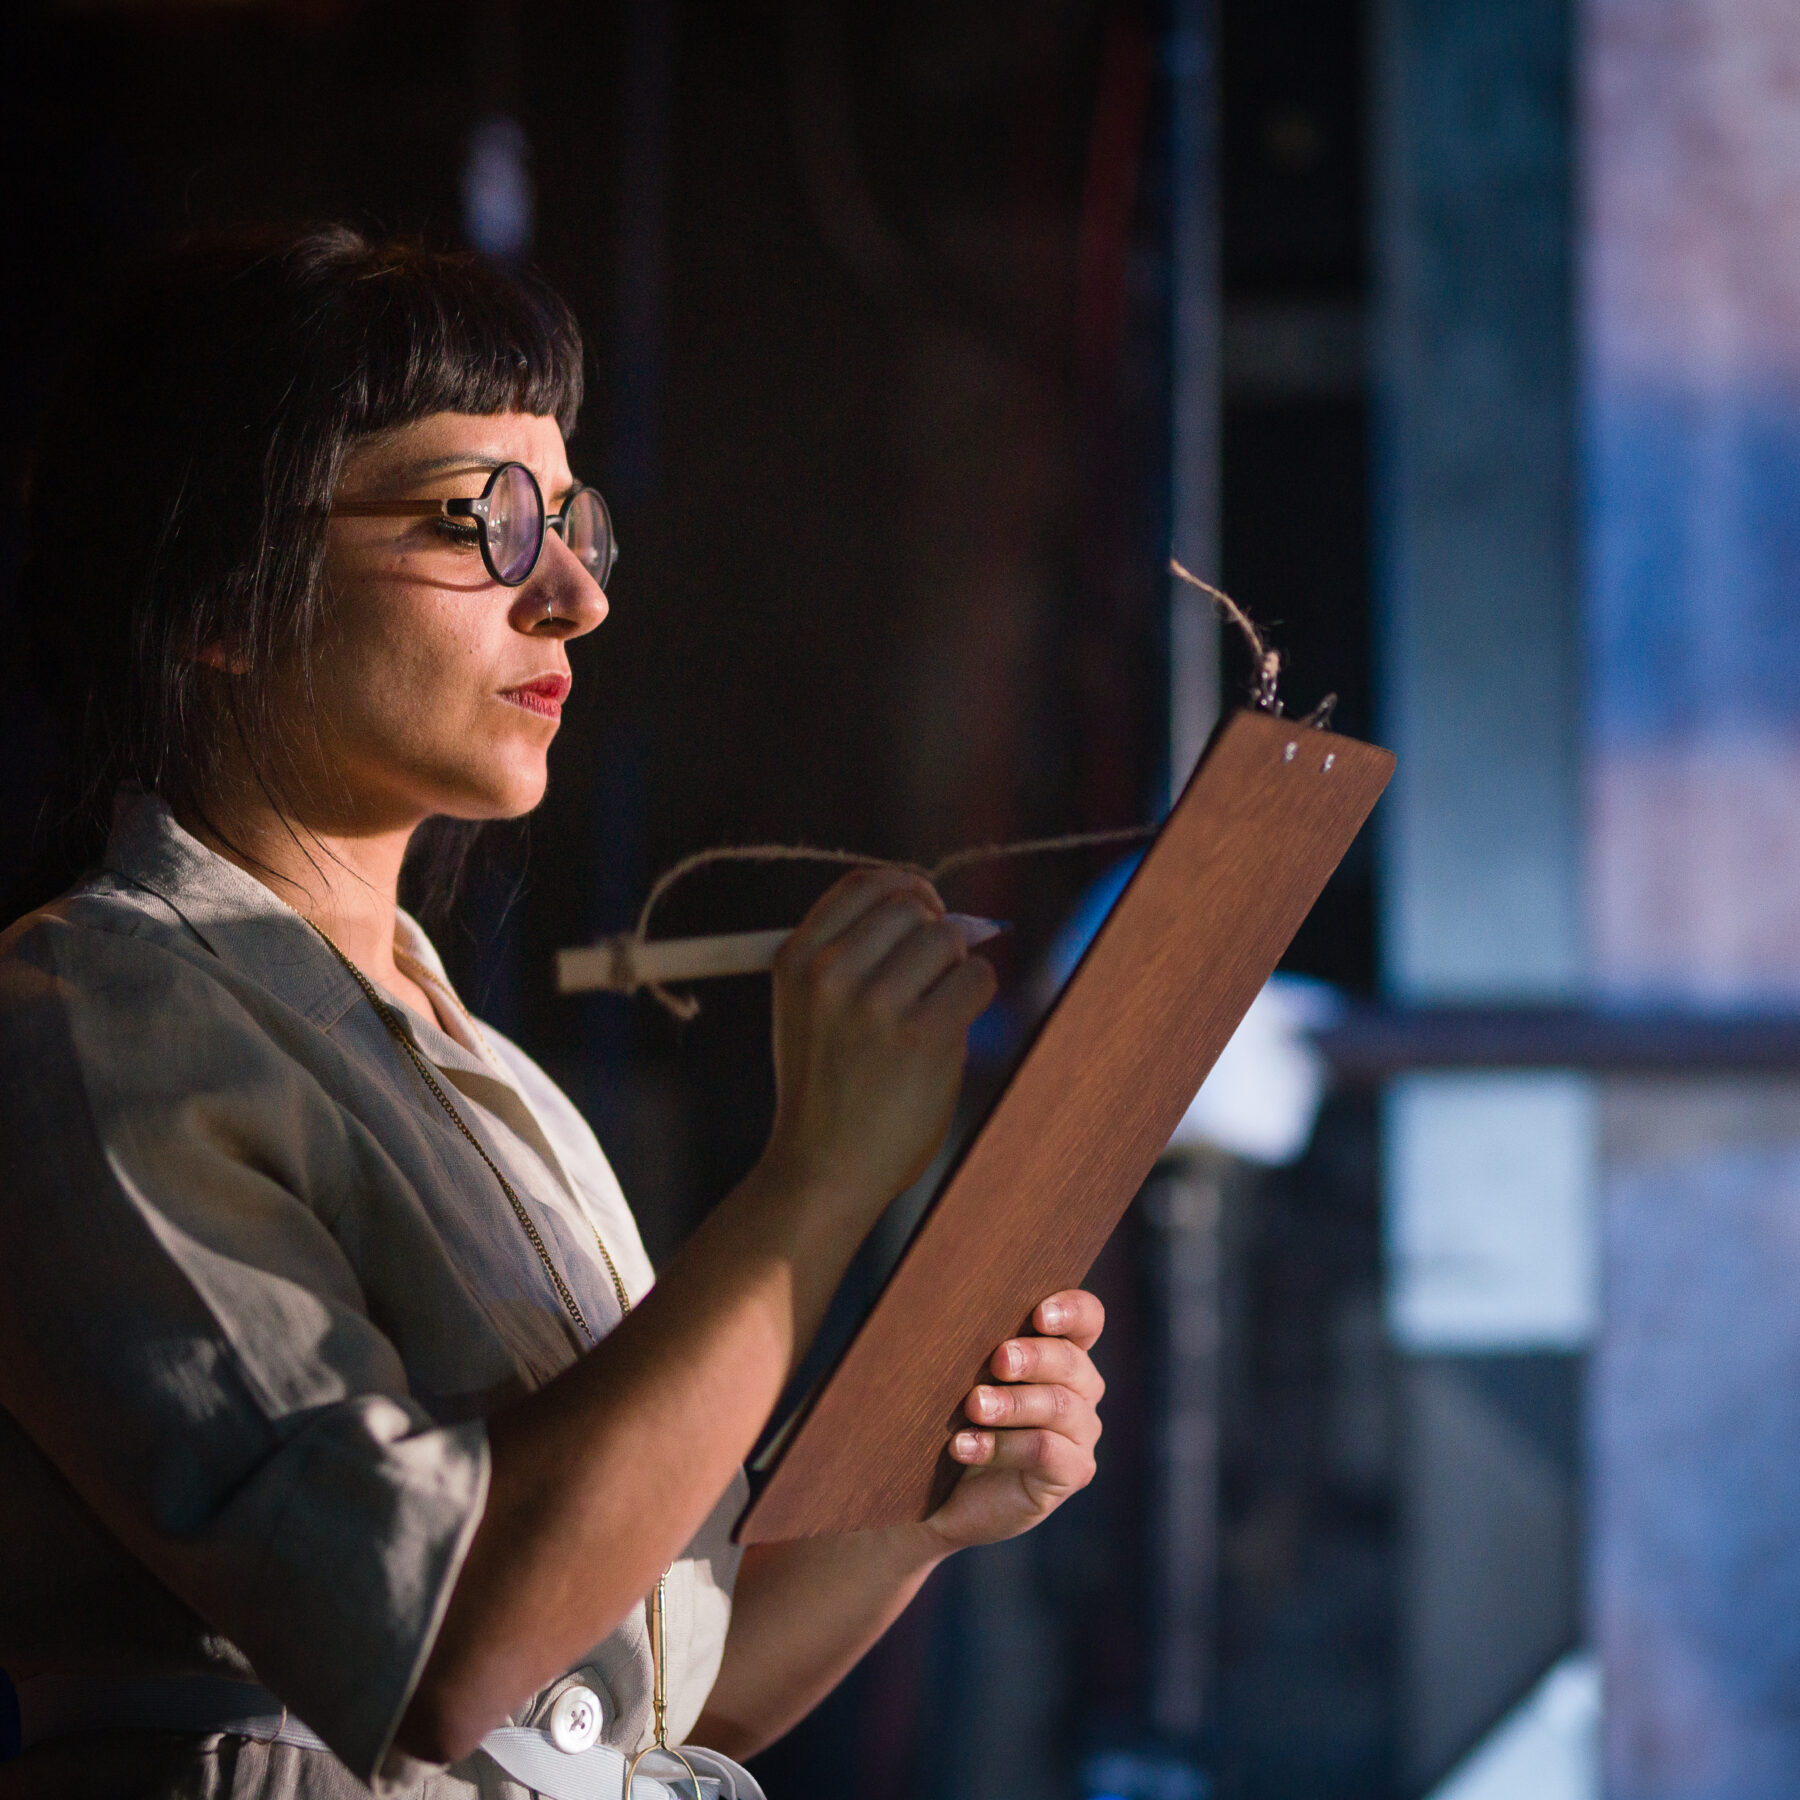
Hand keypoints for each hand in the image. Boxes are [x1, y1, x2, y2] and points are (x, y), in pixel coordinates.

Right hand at [758, 866, 997, 1212]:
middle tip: (933, 975)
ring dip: (956, 967)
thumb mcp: (806, 1008)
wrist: (822, 1169)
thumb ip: (853, 954)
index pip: (864, 884)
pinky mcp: (922, 1035)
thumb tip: (943, 912)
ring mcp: (875, 1003)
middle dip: (934, 933)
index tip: (925, 910)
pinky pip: (976, 979)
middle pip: (911, 907)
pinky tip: (954, 1027)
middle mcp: (830, 973)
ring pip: (948, 939)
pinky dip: (977, 995)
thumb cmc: (825, 1088)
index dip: (905, 888)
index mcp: (795, 958)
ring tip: (937, 1008)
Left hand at [922, 1290, 1105, 1551]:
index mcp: (1063, 1351)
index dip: (1070, 1310)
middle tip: (998, 1360)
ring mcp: (1081, 1432)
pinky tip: (962, 1445)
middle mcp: (1081, 1388)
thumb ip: (974, 1344)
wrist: (944, 1492)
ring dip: (1012, 1403)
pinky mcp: (1071, 1471)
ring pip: (1059, 1406)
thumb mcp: (966, 1375)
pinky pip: (1045, 1451)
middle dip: (1034, 1357)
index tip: (1038, 1314)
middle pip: (1071, 1361)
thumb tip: (943, 1311)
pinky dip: (1001, 1446)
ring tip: (972, 1406)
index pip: (1087, 1318)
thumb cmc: (957, 1416)